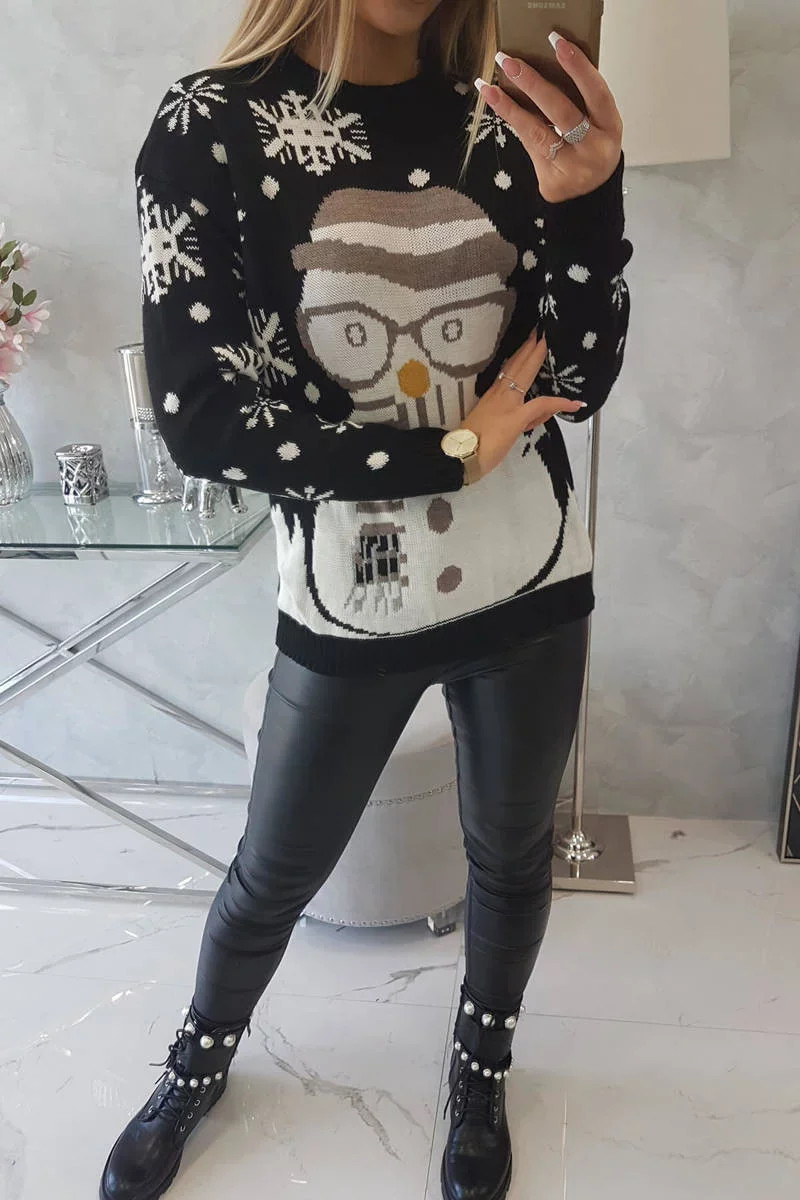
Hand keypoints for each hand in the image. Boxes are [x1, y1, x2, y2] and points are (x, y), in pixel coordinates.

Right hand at [459, 329, 584, 479]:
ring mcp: (509, 403)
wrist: (462, 454)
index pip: (507, 370)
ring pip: (526, 374)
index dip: (518, 355)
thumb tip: (523, 420)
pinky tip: (574, 403)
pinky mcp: (517, 417)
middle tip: (539, 331)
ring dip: (538, 357)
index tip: (526, 343)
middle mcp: (499, 394)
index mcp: (492, 395)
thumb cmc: (471, 444)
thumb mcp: (488, 426)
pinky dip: (560, 403)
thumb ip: (505, 418)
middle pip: (516, 365)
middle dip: (528, 347)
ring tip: (547, 344)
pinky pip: (542, 405)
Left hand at [475, 35, 622, 203]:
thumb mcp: (596, 127)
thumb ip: (580, 103)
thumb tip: (542, 69)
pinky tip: (497, 103)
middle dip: (534, 84)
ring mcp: (573, 168)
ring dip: (511, 106)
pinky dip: (513, 121)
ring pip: (538, 132)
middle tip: (511, 63)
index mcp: (611, 129)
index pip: (596, 93)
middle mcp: (594, 150)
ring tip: (490, 87)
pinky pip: (529, 145)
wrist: (588, 198)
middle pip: (562, 112)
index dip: (578, 67)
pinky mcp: (552, 181)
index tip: (557, 43)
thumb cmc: (590, 151)